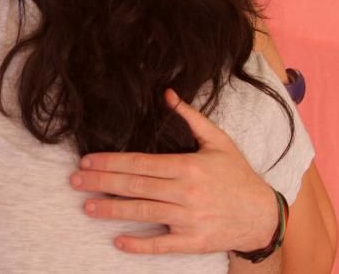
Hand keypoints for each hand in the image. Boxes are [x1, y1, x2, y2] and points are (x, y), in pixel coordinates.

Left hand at [69, 89, 276, 254]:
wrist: (263, 215)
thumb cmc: (237, 174)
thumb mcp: (218, 140)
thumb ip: (190, 117)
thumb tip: (166, 94)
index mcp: (188, 166)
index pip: (140, 163)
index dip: (111, 162)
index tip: (87, 161)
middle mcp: (185, 193)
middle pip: (135, 186)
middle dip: (101, 183)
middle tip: (75, 181)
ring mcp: (188, 220)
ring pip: (143, 213)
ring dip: (112, 211)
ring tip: (87, 207)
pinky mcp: (193, 242)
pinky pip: (162, 244)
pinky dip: (139, 244)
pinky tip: (118, 241)